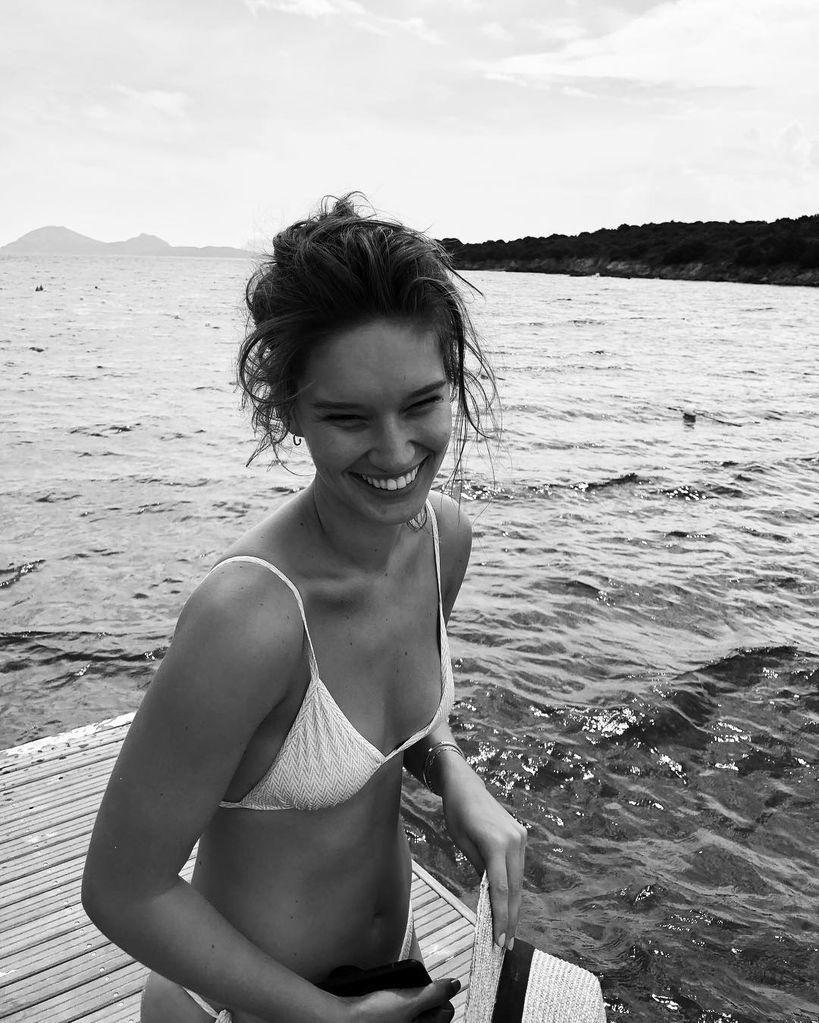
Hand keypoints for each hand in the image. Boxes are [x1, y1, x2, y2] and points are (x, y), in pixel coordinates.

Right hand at [341, 979, 457, 1020]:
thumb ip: (434, 993)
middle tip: (409, 992)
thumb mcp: (408, 1000)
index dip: (439, 994)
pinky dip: (397, 1000)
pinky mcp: (388, 1020)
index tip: (429, 987)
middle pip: (432, 1009)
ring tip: (396, 993)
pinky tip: (387, 997)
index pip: (447, 1010)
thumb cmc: (373, 1018)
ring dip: (409, 996)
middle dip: (424, 996)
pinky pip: (401, 1008)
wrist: (342, 1020)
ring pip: (415, 1007)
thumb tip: (455, 984)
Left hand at [441, 762, 526, 949]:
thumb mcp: (462, 843)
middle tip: (505, 944)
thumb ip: (479, 869)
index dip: (500, 916)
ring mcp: (521, 837)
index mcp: (497, 843)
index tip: (499, 939)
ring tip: (506, 931)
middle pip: (514, 888)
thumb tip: (490, 896)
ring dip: (513, 905)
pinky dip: (513, 887)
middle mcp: (514, 840)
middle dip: (509, 917)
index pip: (501, 888)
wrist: (466, 785)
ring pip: (519, 880)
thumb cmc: (456, 813)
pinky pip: (518, 868)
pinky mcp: (521, 836)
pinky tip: (508, 904)